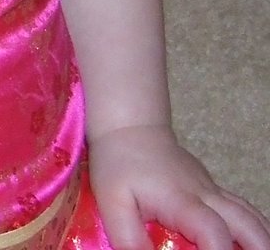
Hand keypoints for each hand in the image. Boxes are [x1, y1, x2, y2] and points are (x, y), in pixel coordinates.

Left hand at [88, 124, 269, 249]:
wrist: (130, 129)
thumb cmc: (119, 164)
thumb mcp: (111, 201)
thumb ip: (128, 236)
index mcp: (182, 201)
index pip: (213, 232)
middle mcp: (207, 196)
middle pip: (247, 224)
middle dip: (257, 246)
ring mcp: (213, 192)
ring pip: (251, 216)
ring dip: (260, 239)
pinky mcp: (213, 191)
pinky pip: (243, 210)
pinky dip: (253, 228)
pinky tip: (251, 243)